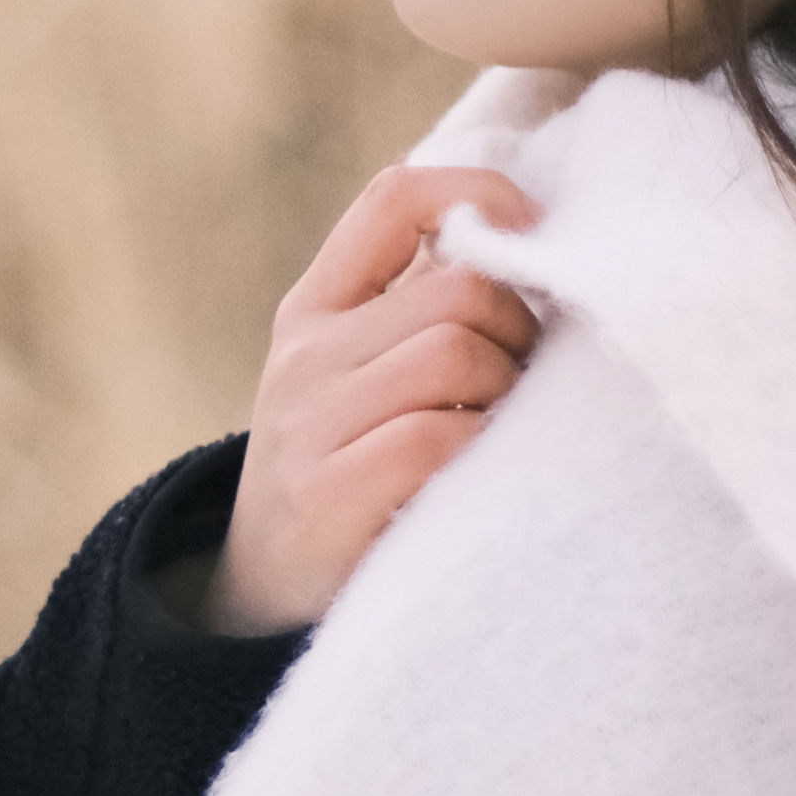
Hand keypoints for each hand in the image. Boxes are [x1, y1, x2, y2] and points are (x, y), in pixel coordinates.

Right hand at [201, 167, 541, 635]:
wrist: (260, 600)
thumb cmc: (347, 472)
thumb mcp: (358, 378)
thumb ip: (419, 312)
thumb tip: (529, 248)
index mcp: (316, 308)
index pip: (394, 199)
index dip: (477, 195)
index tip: (535, 235)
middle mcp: (305, 353)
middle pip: (457, 288)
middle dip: (521, 330)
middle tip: (527, 384)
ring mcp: (311, 422)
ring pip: (456, 353)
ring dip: (508, 394)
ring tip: (501, 433)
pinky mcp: (328, 493)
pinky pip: (437, 438)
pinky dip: (481, 453)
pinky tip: (479, 479)